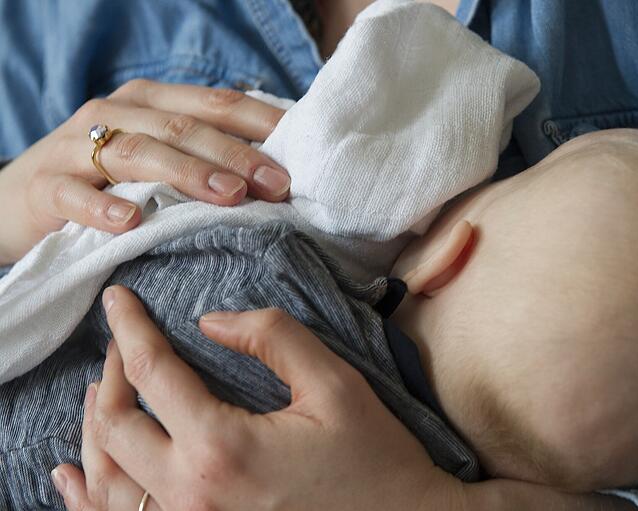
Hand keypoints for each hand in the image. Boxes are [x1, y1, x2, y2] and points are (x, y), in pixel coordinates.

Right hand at [0, 80, 290, 263]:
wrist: (19, 203)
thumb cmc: (106, 182)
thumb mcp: (157, 160)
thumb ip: (205, 157)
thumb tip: (279, 173)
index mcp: (152, 102)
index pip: (215, 104)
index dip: (260, 127)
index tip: (301, 159)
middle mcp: (116, 113)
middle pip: (185, 127)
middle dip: (237, 155)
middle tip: (277, 185)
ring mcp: (76, 147)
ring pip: (137, 152)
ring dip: (187, 173)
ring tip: (228, 196)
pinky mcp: (45, 185)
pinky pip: (73, 194)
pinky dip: (103, 206)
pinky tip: (131, 221)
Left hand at [52, 286, 460, 510]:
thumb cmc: (374, 458)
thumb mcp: (336, 385)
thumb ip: (274, 338)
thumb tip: (213, 321)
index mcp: (222, 448)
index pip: (154, 375)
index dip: (131, 329)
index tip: (118, 300)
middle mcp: (191, 494)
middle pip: (115, 427)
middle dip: (111, 376)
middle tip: (123, 343)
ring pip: (109, 478)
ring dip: (97, 427)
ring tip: (102, 391)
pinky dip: (92, 493)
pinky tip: (75, 473)